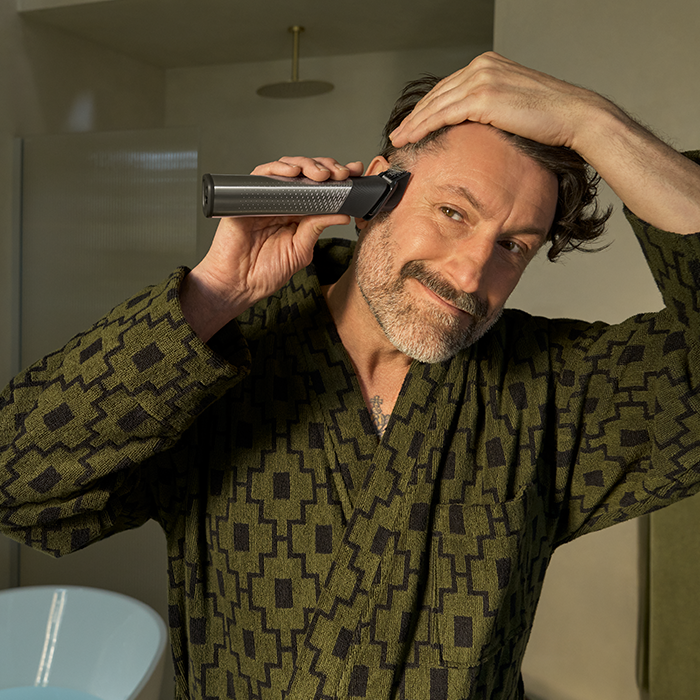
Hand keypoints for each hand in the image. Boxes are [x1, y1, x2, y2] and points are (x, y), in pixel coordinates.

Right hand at [182, 156, 363, 340]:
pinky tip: (294, 173)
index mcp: (298, 215)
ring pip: (287, 169)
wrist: (237, 285)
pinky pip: (262, 175)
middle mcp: (283, 202)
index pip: (321, 189)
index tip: (355, 173)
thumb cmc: (264, 273)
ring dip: (307, 165)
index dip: (337, 178)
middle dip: (327, 168)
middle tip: (341, 173)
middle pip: (306, 174)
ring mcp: (265, 198)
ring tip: (322, 174)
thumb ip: (317, 229)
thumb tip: (343, 214)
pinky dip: (278, 169)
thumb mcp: (300, 251)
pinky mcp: (246, 196)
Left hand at [390, 51, 699, 233]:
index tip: (413, 124)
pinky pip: (443, 113)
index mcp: (490, 66)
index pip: (448, 88)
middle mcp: (483, 67)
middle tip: (398, 133)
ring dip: (413, 123)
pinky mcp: (483, 96)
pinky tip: (411, 137)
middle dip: (415, 115)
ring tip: (398, 139)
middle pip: (437, 94)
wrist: (574, 117)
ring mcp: (482, 79)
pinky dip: (423, 126)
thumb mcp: (514, 106)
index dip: (428, 108)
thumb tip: (476, 127)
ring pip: (436, 103)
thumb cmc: (550, 119)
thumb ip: (491, 108)